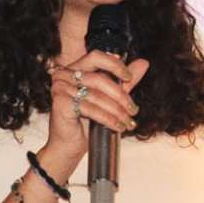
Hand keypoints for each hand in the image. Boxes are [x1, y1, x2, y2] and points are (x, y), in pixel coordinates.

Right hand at [35, 54, 146, 184]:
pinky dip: (107, 119)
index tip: (129, 77)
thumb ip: (124, 81)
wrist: (68, 146)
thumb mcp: (109, 98)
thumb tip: (143, 63)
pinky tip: (117, 126)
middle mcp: (64, 74)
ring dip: (117, 111)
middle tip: (133, 110)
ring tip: (128, 122)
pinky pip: (90, 108)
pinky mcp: (60, 102)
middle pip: (100, 79)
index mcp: (75, 69)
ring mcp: (60, 87)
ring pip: (97, 96)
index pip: (96, 57)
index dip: (115, 65)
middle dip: (121, 96)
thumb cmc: (85, 122)